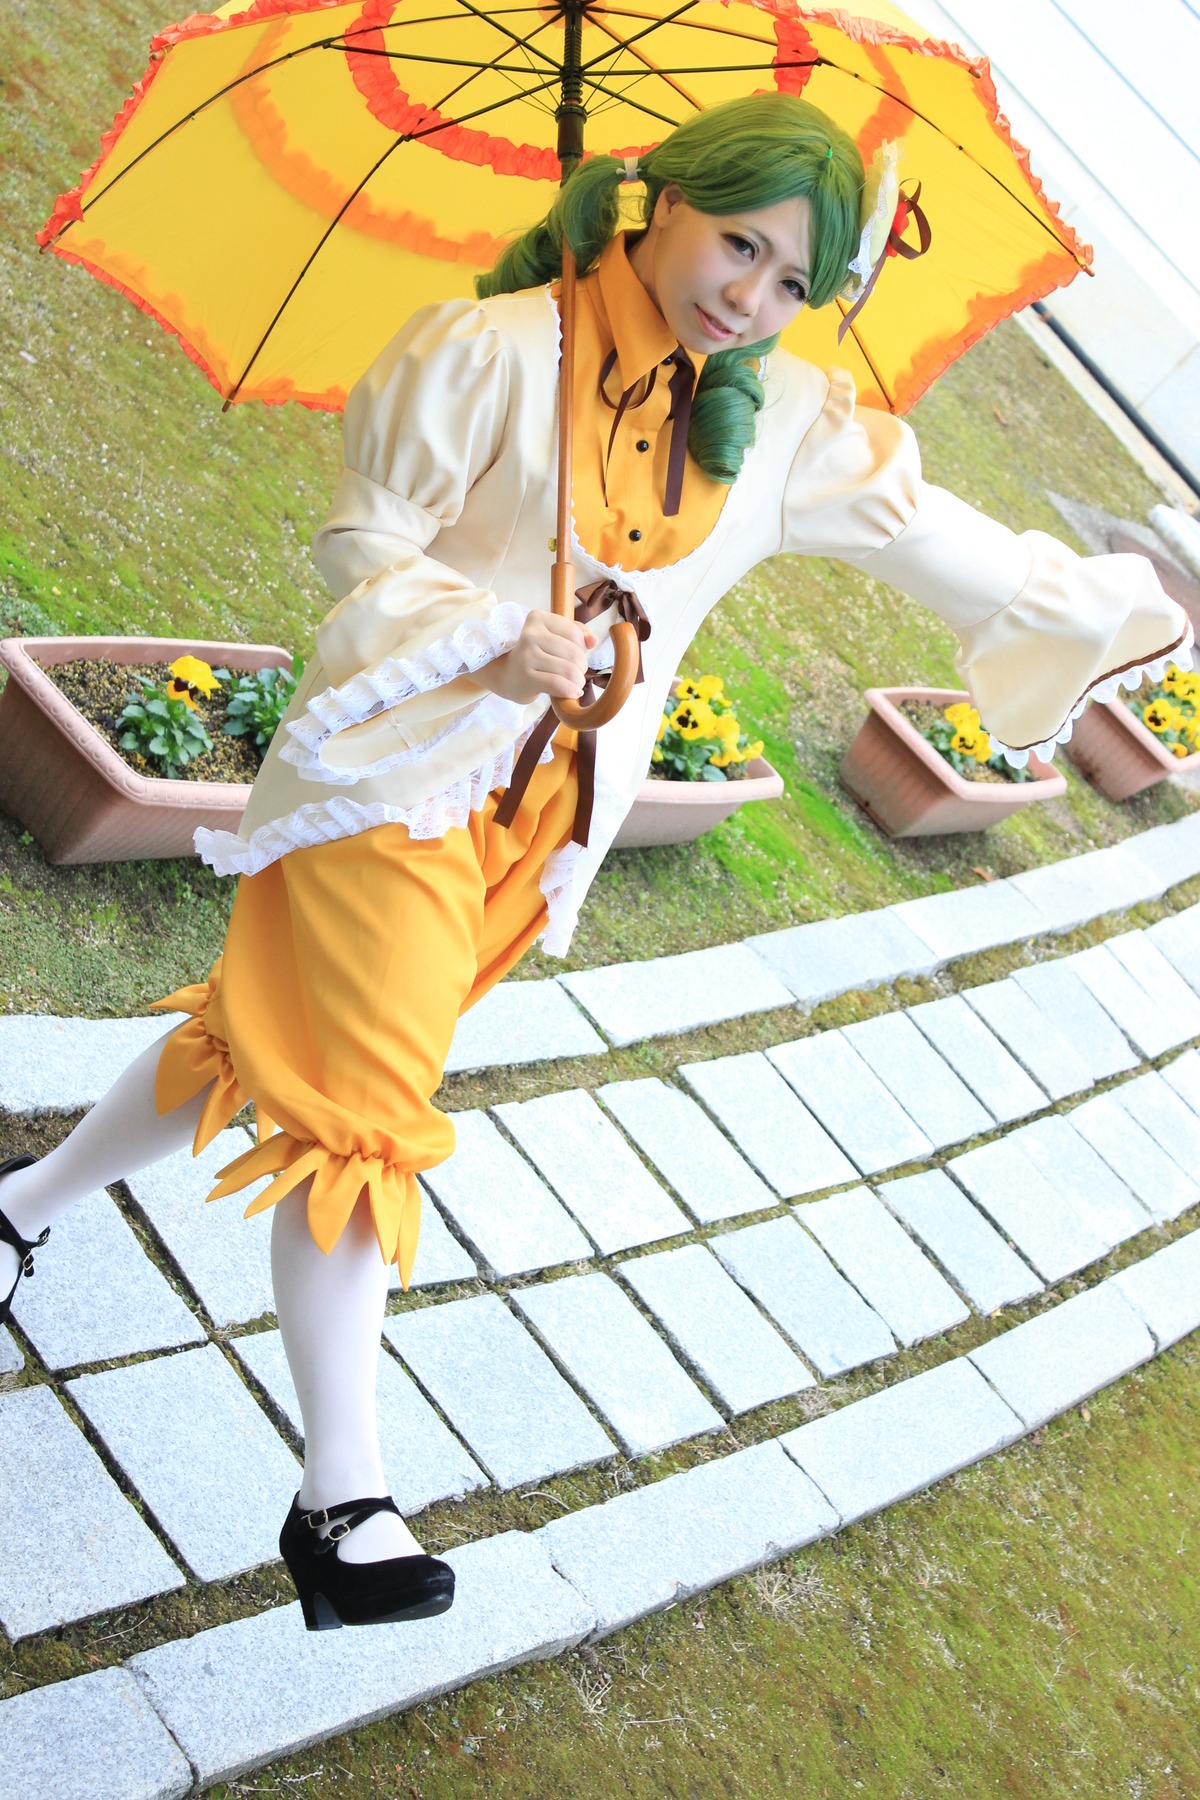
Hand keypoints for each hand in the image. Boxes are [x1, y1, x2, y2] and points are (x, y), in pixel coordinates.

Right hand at [471, 610, 597, 705]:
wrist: (508, 675)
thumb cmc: (537, 655)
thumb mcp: (556, 637)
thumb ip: (578, 633)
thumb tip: (593, 640)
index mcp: (537, 618)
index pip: (575, 634)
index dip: (582, 649)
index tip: (573, 656)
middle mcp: (530, 634)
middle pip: (574, 653)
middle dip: (581, 667)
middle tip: (575, 673)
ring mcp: (526, 656)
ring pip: (569, 670)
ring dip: (578, 681)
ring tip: (574, 683)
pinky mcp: (526, 677)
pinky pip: (558, 684)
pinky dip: (571, 691)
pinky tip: (573, 693)